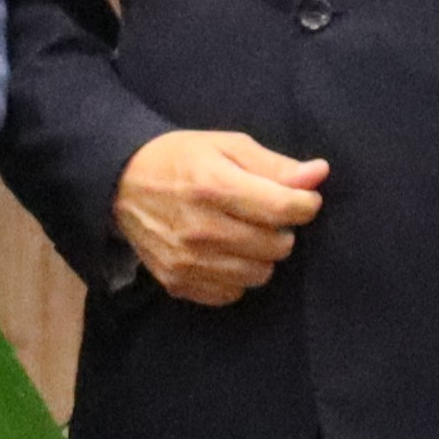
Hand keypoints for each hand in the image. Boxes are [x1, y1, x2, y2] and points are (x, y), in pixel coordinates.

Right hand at [115, 127, 326, 305]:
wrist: (120, 184)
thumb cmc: (180, 159)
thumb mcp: (227, 145)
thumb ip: (274, 164)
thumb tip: (318, 174)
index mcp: (214, 187)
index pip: (285, 209)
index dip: (305, 204)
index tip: (301, 198)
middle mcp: (201, 229)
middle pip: (277, 246)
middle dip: (281, 229)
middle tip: (263, 214)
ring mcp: (187, 261)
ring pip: (259, 275)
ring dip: (260, 256)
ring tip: (244, 234)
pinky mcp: (177, 282)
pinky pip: (232, 292)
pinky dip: (235, 275)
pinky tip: (223, 253)